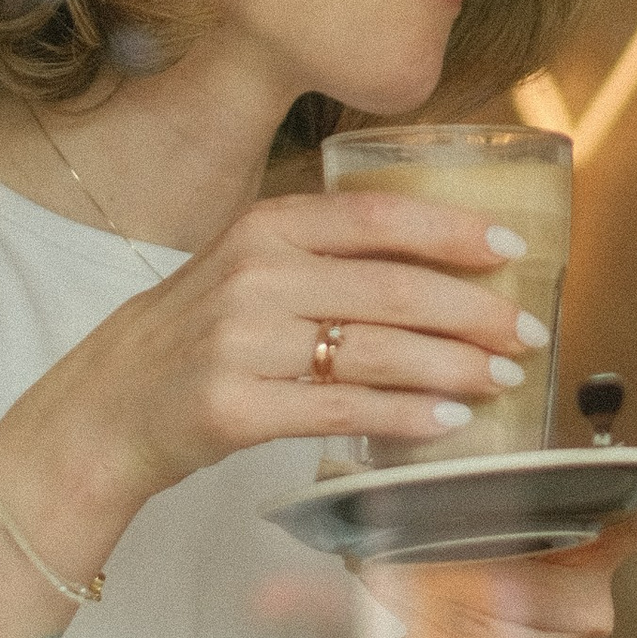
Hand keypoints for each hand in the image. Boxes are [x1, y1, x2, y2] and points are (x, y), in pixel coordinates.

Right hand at [36, 186, 554, 503]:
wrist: (107, 407)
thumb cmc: (197, 335)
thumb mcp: (251, 268)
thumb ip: (328, 254)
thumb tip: (443, 264)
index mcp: (266, 227)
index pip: (378, 217)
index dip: (453, 230)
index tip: (511, 247)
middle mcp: (255, 275)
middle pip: (392, 288)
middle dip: (475, 310)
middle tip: (529, 330)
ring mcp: (242, 342)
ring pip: (375, 351)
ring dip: (453, 365)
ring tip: (503, 376)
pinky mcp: (237, 407)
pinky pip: (342, 410)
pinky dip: (405, 416)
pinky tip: (448, 420)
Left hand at [370, 492, 636, 637]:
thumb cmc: (451, 587)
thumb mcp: (441, 540)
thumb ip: (416, 506)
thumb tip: (336, 473)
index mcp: (579, 545)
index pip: (629, 526)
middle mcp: (589, 594)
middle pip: (544, 583)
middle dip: (482, 579)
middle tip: (443, 573)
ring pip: (515, 622)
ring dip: (461, 613)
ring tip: (435, 604)